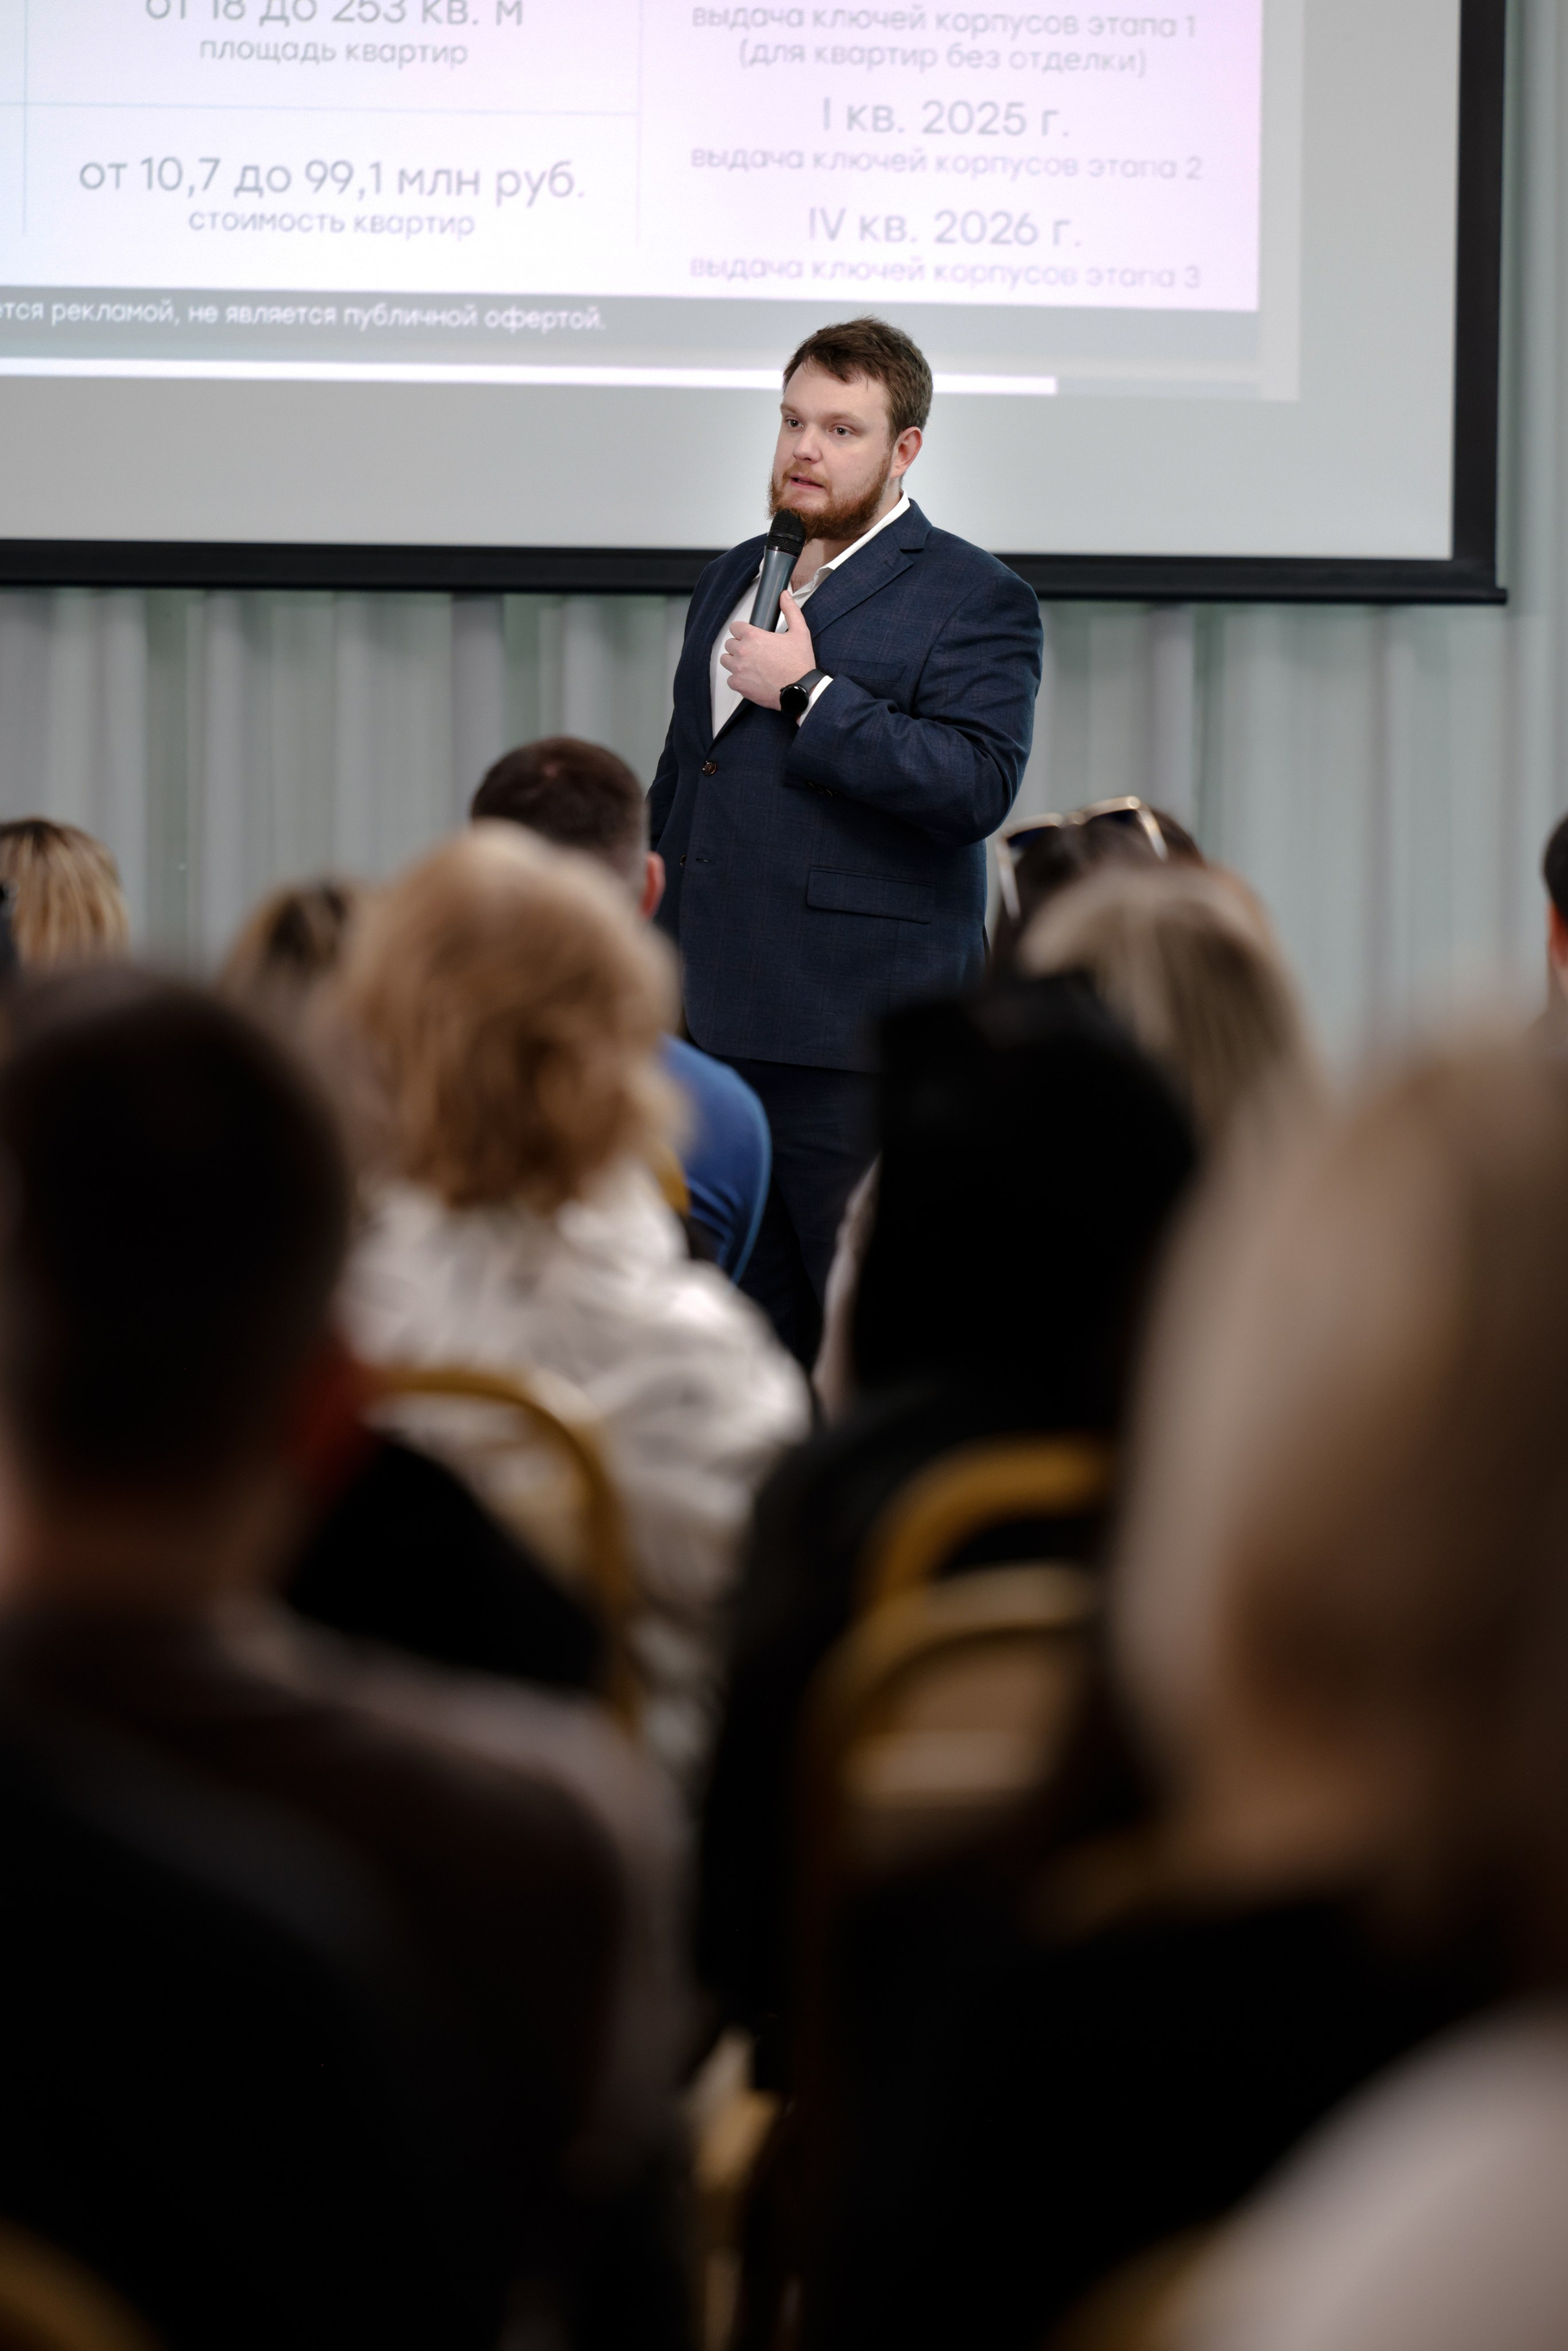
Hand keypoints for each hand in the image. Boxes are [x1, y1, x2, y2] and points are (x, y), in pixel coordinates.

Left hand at [720, 590, 815, 710]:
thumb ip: (791, 611)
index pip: (734, 627)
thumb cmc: (799, 664)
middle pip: (729, 644)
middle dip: (739, 646)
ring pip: (726, 660)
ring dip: (735, 661)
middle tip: (753, 652)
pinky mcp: (739, 685)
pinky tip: (750, 678)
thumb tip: (784, 596)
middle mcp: (743, 652)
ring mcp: (739, 669)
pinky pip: (730, 679)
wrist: (800, 690)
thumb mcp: (800, 632)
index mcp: (753, 636)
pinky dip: (738, 679)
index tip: (749, 637)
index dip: (742, 631)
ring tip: (749, 665)